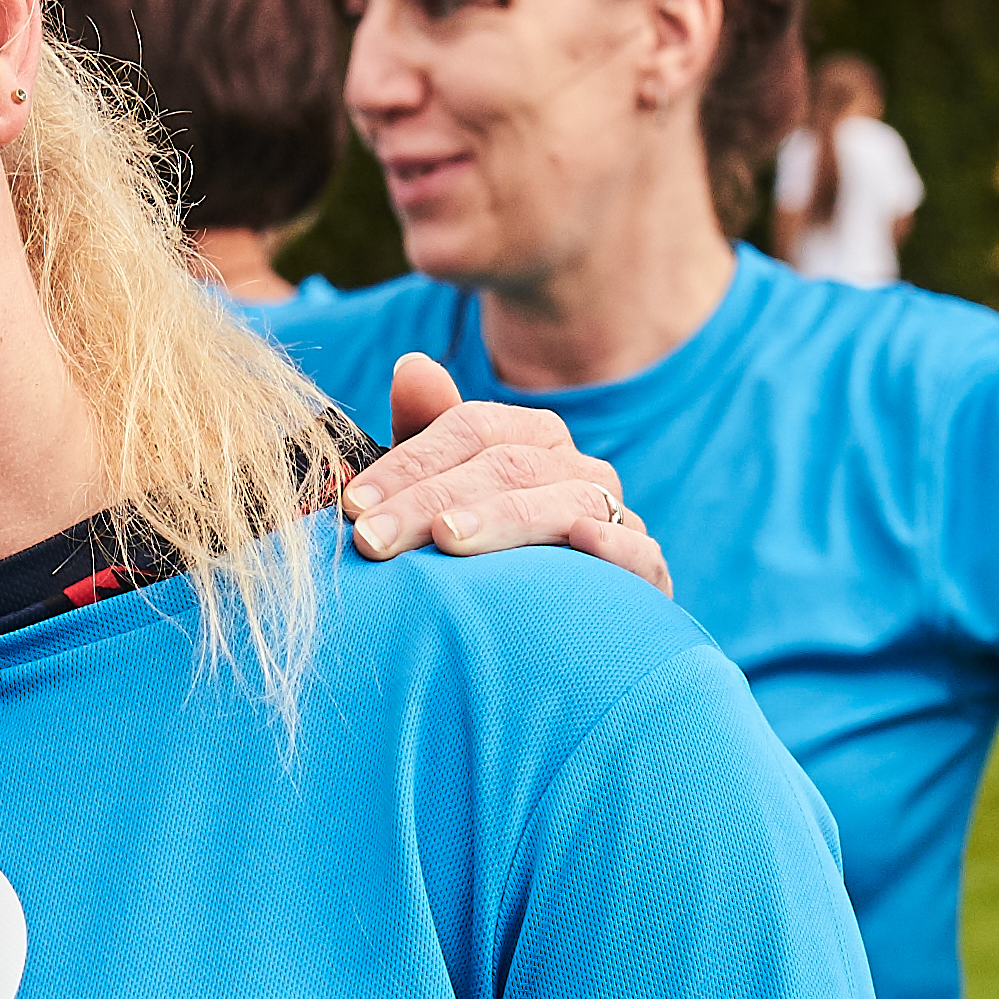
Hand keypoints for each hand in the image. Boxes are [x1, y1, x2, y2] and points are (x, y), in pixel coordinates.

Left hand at [346, 359, 673, 594]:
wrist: (551, 633)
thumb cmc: (480, 557)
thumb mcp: (441, 497)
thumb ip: (424, 437)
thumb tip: (412, 364)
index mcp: (530, 440)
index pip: (470, 428)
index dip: (409, 462)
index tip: (352, 504)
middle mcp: (576, 469)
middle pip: (506, 465)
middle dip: (430, 499)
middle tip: (371, 539)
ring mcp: (614, 517)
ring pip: (564, 502)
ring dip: (503, 518)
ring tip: (445, 538)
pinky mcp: (645, 572)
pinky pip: (640, 552)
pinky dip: (614, 546)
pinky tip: (579, 544)